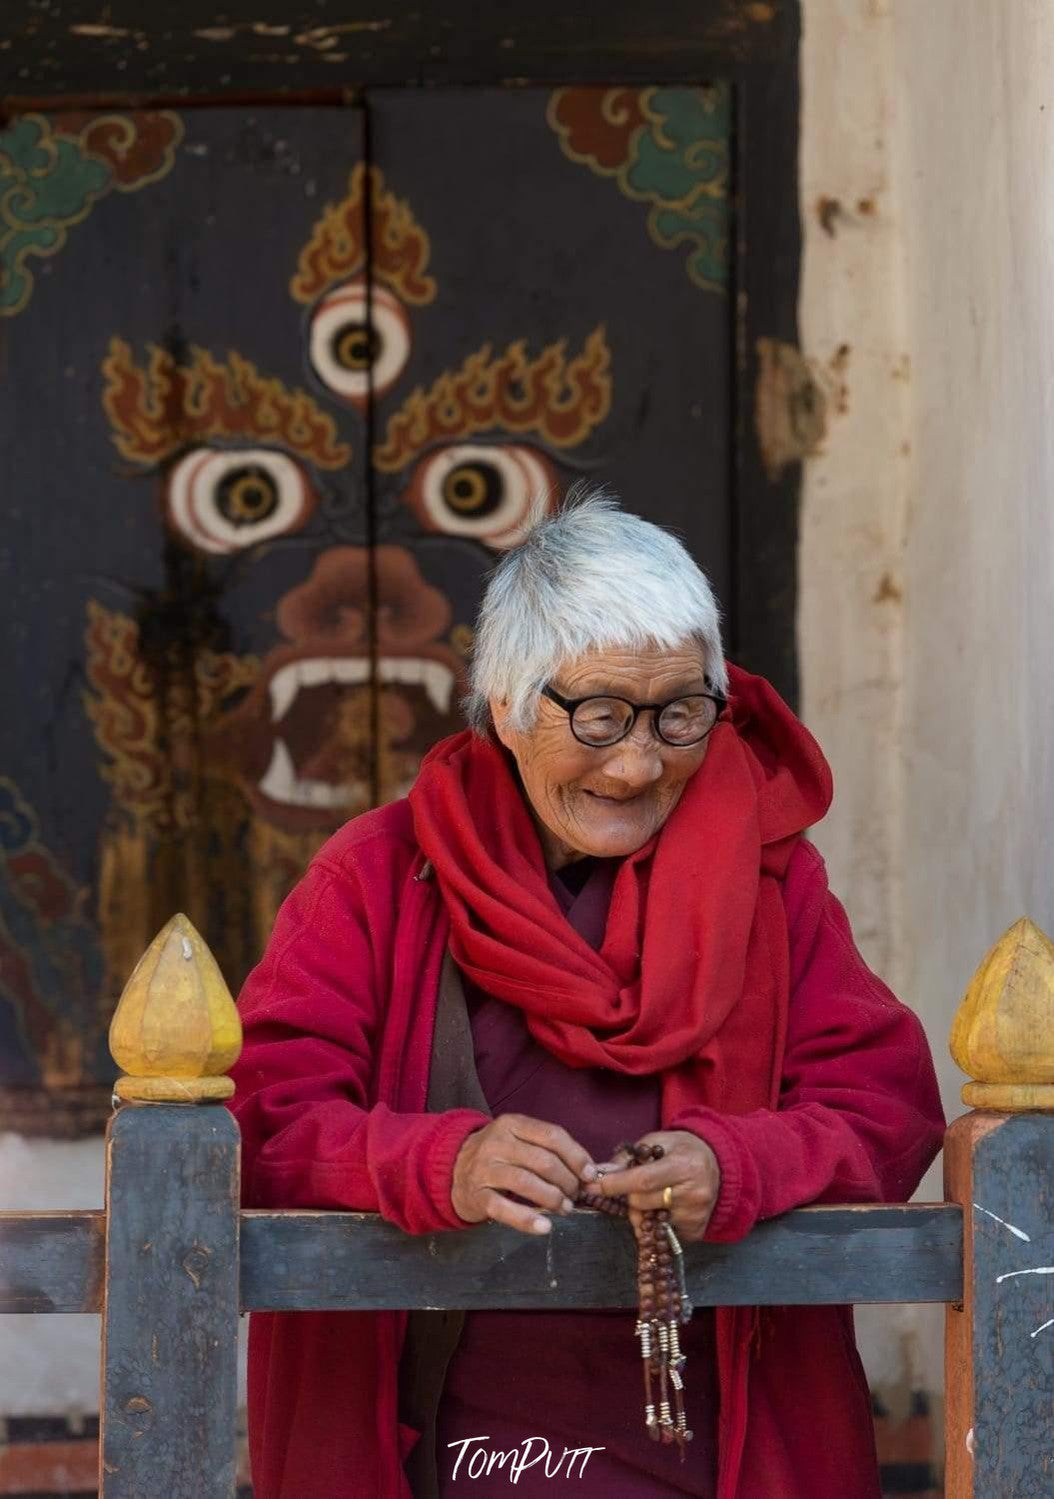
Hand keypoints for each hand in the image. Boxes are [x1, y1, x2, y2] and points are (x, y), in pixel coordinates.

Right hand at [451, 1113, 596, 1235]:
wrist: (452, 1169)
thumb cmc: (497, 1155)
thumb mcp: (518, 1139)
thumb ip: (548, 1150)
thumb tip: (588, 1172)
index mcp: (512, 1124)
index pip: (552, 1135)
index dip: (576, 1156)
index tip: (590, 1174)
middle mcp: (497, 1143)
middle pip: (542, 1161)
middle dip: (567, 1181)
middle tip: (575, 1195)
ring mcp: (484, 1169)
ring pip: (525, 1183)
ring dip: (552, 1199)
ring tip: (565, 1209)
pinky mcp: (476, 1195)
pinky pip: (504, 1208)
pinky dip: (527, 1220)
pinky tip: (545, 1227)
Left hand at [592, 1130, 720, 1242]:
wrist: (720, 1166)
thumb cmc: (683, 1149)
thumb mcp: (659, 1141)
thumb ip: (630, 1156)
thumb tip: (601, 1172)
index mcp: (684, 1166)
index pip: (643, 1180)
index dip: (615, 1185)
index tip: (591, 1186)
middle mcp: (693, 1193)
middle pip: (642, 1202)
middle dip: (629, 1195)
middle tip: (634, 1185)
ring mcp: (695, 1215)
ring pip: (648, 1219)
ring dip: (641, 1209)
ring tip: (654, 1195)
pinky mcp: (696, 1231)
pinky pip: (661, 1231)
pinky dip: (655, 1221)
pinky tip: (666, 1207)